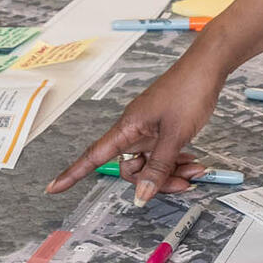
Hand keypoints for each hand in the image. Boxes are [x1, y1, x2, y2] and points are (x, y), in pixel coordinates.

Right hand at [47, 57, 225, 202]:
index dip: (73, 173)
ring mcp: (149, 131)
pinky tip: (193, 161)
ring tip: (194, 170)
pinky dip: (177, 162)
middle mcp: (134, 130)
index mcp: (128, 127)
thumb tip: (141, 195)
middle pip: (132, 169)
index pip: (94, 155)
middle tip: (183, 182)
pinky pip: (163, 155)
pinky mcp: (163, 129)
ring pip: (151, 164)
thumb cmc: (188, 91)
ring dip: (171, 172)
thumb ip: (158, 166)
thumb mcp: (175, 134)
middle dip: (156, 180)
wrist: (207, 68)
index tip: (54, 188)